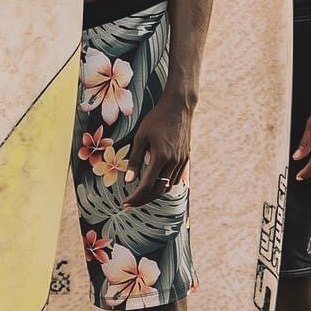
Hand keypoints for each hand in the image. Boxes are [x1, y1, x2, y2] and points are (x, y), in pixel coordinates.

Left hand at [122, 92, 192, 206]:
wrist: (179, 107)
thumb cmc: (157, 119)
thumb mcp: (141, 137)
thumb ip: (135, 160)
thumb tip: (129, 181)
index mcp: (160, 157)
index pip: (146, 186)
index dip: (135, 198)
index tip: (125, 203)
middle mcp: (173, 162)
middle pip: (158, 191)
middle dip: (144, 199)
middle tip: (131, 202)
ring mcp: (181, 161)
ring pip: (168, 186)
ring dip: (154, 193)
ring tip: (141, 193)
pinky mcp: (185, 158)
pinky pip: (175, 178)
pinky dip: (164, 184)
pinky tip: (155, 182)